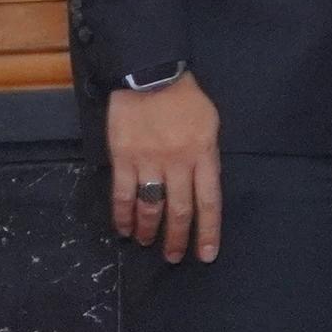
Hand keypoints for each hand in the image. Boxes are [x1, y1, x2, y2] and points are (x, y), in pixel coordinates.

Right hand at [107, 74, 222, 262]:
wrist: (150, 73)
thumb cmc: (185, 97)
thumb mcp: (209, 123)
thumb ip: (206, 155)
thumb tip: (203, 184)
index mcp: (204, 153)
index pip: (209, 201)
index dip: (208, 231)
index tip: (207, 254)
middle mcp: (178, 163)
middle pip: (180, 210)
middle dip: (177, 238)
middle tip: (174, 258)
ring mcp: (150, 161)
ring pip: (151, 207)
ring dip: (149, 230)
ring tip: (148, 243)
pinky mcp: (124, 158)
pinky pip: (123, 194)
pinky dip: (122, 216)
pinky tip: (123, 229)